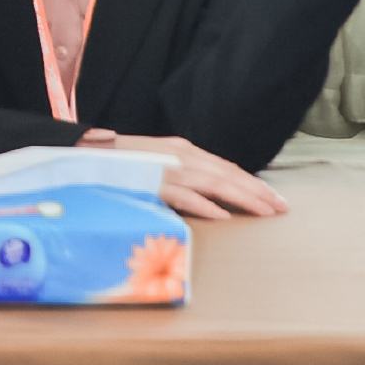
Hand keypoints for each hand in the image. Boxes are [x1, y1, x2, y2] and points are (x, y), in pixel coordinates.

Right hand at [105, 134, 286, 218]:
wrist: (83, 151)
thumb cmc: (118, 161)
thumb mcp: (156, 160)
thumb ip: (181, 171)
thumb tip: (207, 192)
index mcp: (181, 149)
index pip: (225, 166)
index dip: (251, 182)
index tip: (273, 197)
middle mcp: (179, 155)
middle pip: (227, 174)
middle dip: (257, 191)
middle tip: (282, 208)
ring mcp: (166, 168)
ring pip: (214, 183)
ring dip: (243, 198)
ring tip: (265, 212)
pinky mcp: (151, 182)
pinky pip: (184, 195)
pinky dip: (205, 205)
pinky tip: (223, 216)